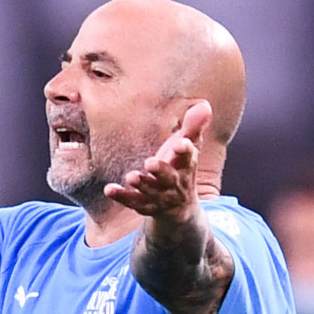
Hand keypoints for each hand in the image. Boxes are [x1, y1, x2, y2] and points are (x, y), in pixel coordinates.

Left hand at [104, 101, 212, 220]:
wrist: (179, 208)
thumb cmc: (180, 168)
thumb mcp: (187, 148)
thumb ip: (193, 127)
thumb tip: (204, 105)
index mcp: (186, 167)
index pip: (189, 158)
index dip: (186, 151)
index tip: (182, 142)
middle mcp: (174, 184)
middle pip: (169, 178)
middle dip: (161, 171)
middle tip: (149, 162)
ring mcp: (159, 197)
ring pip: (151, 192)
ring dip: (142, 184)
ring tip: (131, 177)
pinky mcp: (144, 205)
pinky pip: (133, 202)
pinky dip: (121, 196)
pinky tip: (109, 189)